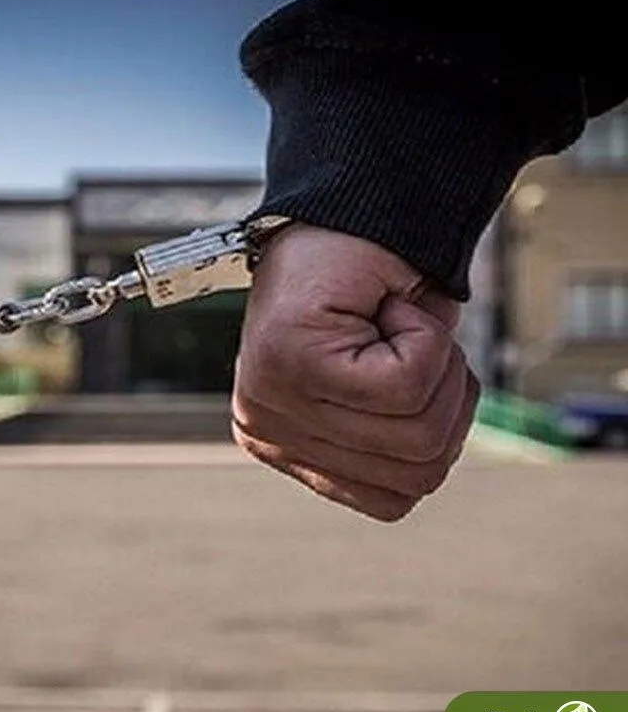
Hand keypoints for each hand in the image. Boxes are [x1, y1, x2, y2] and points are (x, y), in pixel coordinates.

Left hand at [232, 224, 478, 520]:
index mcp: (285, 448)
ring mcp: (271, 401)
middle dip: (445, 401)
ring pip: (418, 431)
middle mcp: (266, 432)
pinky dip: (426, 339)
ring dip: (438, 366)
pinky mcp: (291, 364)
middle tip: (409, 341)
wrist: (352, 209)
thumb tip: (416, 473)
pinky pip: (407, 384)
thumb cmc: (370, 293)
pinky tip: (386, 306)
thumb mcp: (381, 386)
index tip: (408, 374)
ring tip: (394, 322)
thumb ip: (387, 442)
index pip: (393, 502)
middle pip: (416, 472)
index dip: (435, 434)